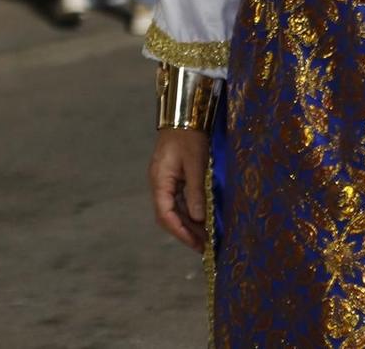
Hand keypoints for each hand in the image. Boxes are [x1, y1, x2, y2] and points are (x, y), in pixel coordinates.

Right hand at [148, 128, 210, 252]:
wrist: (184, 117)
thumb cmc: (189, 138)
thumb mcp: (196, 165)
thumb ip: (196, 192)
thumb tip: (199, 219)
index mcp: (160, 181)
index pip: (165, 214)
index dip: (180, 232)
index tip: (197, 244)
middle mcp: (159, 184)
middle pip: (168, 216)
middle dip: (185, 232)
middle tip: (205, 246)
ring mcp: (164, 182)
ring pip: (173, 210)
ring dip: (187, 224)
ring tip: (206, 237)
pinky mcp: (172, 179)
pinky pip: (178, 201)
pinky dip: (188, 213)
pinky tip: (201, 220)